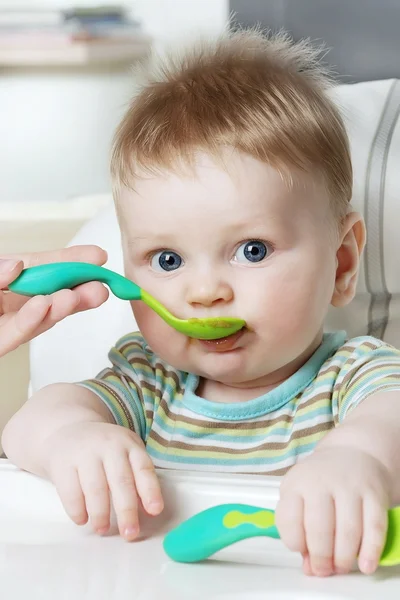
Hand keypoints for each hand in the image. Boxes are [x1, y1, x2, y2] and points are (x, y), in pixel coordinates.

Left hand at [0, 245, 108, 356]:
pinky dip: (30, 320)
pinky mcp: (0, 343)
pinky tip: (44, 306)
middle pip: (51, 295)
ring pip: (41, 318)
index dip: (70, 261)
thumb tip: (16, 265)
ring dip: (61, 307)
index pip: (43, 268)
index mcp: (9, 281)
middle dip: (78, 290)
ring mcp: (8, 326)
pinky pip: (16, 334)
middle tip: (100, 288)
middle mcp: (13, 303)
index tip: (97, 257)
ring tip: (75, 297)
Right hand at [41, 421, 163, 540]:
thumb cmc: (104, 450)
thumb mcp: (125, 454)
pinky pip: (71, 491)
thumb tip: (147, 510)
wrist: (68, 429)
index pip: (143, 468)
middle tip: (129, 534)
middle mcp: (109, 446)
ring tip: (102, 530)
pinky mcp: (62, 463)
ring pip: (95, 487)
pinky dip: (77, 510)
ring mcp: (85, 453)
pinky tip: (82, 519)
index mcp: (129, 445)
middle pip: (120, 480)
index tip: (155, 511)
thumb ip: (136, 477)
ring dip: (100, 513)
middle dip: (126, 510)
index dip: (150, 490)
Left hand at [275, 447, 389, 576]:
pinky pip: (375, 527)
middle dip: (321, 558)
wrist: (351, 453)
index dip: (295, 543)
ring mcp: (349, 486)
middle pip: (319, 528)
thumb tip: (308, 567)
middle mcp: (321, 481)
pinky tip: (366, 564)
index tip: (302, 553)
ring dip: (344, 558)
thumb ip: (298, 530)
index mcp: (297, 483)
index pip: (289, 518)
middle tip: (324, 569)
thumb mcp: (299, 495)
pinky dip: (371, 551)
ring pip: (348, 530)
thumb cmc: (320, 481)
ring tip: (341, 567)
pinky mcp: (374, 493)